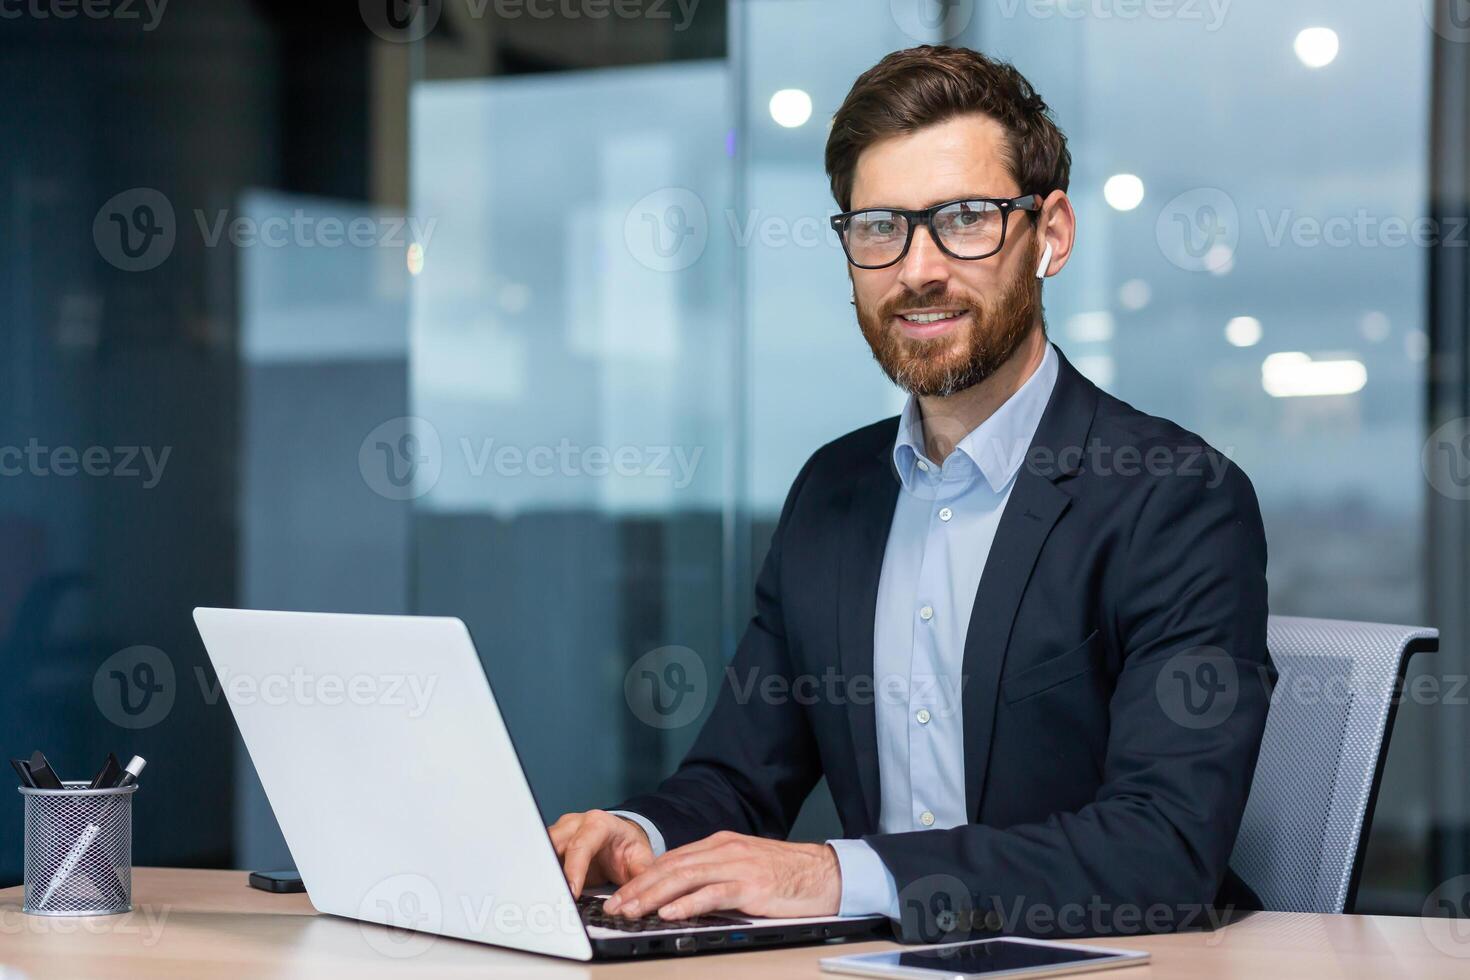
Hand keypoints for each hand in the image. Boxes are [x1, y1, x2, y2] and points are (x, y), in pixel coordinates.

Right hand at [548, 810, 654, 897]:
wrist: (621, 839)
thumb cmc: (629, 848)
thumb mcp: (641, 860)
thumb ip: (641, 877)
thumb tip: (637, 900)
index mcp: (598, 824)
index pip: (580, 845)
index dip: (574, 870)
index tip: (571, 892)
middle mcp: (575, 824)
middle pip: (553, 844)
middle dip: (550, 870)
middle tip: (550, 896)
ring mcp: (560, 832)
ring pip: (542, 849)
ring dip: (542, 872)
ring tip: (543, 897)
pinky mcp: (551, 844)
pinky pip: (541, 858)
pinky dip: (541, 874)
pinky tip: (542, 892)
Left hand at [602, 831, 840, 919]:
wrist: (825, 873)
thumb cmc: (787, 874)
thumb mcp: (745, 865)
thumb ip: (716, 873)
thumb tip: (682, 892)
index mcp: (721, 844)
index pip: (671, 860)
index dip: (642, 877)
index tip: (621, 894)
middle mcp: (725, 850)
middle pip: (671, 868)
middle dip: (638, 888)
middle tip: (614, 906)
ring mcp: (738, 867)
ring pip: (684, 879)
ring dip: (653, 897)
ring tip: (631, 911)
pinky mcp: (752, 887)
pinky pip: (713, 894)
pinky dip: (687, 904)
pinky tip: (669, 913)